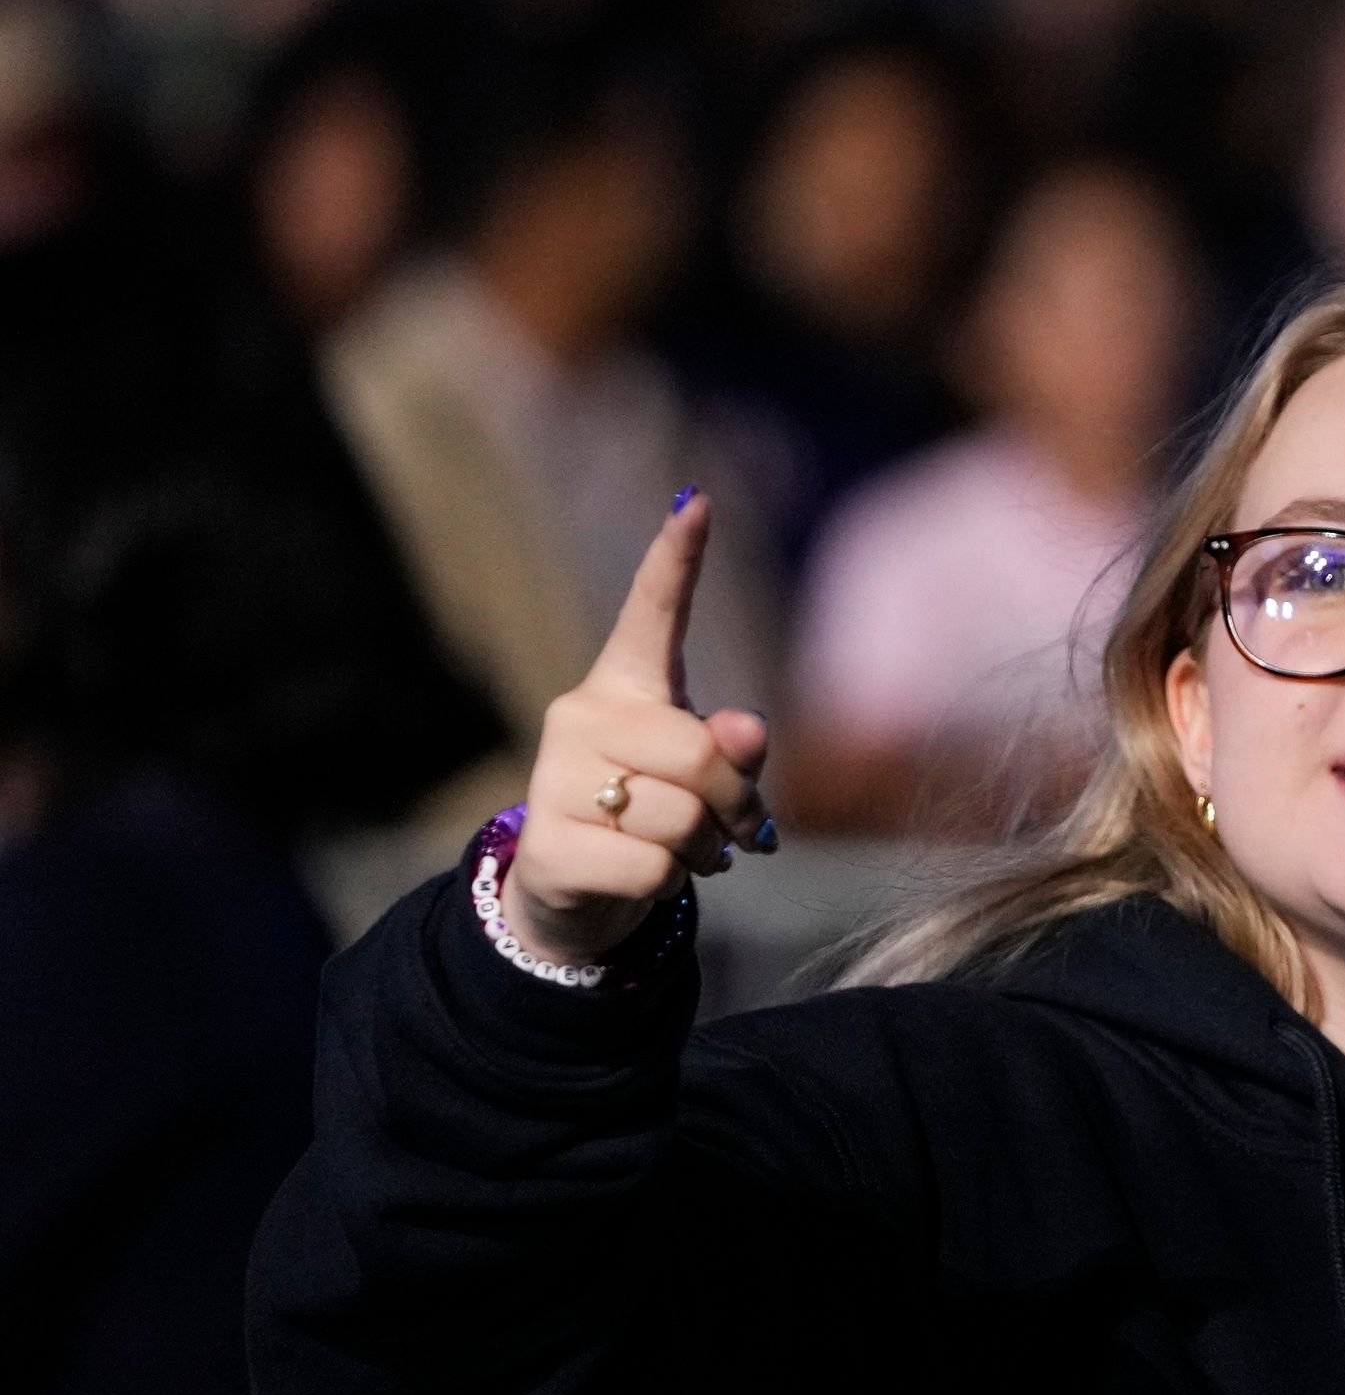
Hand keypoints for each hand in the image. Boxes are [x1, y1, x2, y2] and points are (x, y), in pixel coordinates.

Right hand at [507, 493, 773, 965]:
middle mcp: (578, 717)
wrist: (578, 893)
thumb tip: (747, 730)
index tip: (697, 501)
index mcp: (624, 687)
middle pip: (699, 751)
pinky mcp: (547, 845)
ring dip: (707, 849)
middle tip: (733, 829)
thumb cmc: (658, 818)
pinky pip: (652, 868)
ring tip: (688, 853)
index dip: (676, 558)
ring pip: (680, 817)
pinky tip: (644, 877)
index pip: (651, 612)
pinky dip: (669, 885)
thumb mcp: (706, 779)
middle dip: (735, 801)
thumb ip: (733, 751)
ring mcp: (552, 780)